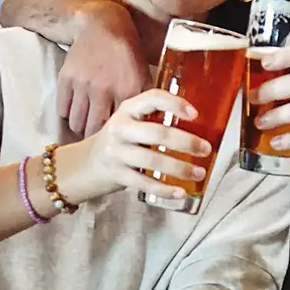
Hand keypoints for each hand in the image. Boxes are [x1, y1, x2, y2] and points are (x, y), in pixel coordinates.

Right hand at [58, 1, 151, 137]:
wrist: (104, 25)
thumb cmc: (128, 54)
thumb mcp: (144, 75)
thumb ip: (148, 102)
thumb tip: (156, 127)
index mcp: (128, 90)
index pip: (122, 129)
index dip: (120, 140)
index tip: (120, 145)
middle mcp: (104, 89)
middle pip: (94, 131)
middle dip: (97, 139)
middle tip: (100, 141)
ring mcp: (82, 84)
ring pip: (77, 124)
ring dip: (82, 129)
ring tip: (88, 128)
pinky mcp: (66, 78)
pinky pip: (63, 110)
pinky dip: (69, 115)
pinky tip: (78, 112)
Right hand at [58, 89, 211, 203]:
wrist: (83, 164)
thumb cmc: (119, 141)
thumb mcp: (132, 122)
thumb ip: (156, 120)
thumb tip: (199, 126)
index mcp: (128, 110)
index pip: (152, 98)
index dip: (175, 104)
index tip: (195, 114)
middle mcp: (121, 128)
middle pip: (158, 133)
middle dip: (186, 142)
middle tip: (205, 148)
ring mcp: (116, 152)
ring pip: (153, 160)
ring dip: (180, 168)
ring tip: (199, 172)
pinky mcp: (116, 174)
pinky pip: (144, 183)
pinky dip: (165, 189)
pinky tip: (180, 191)